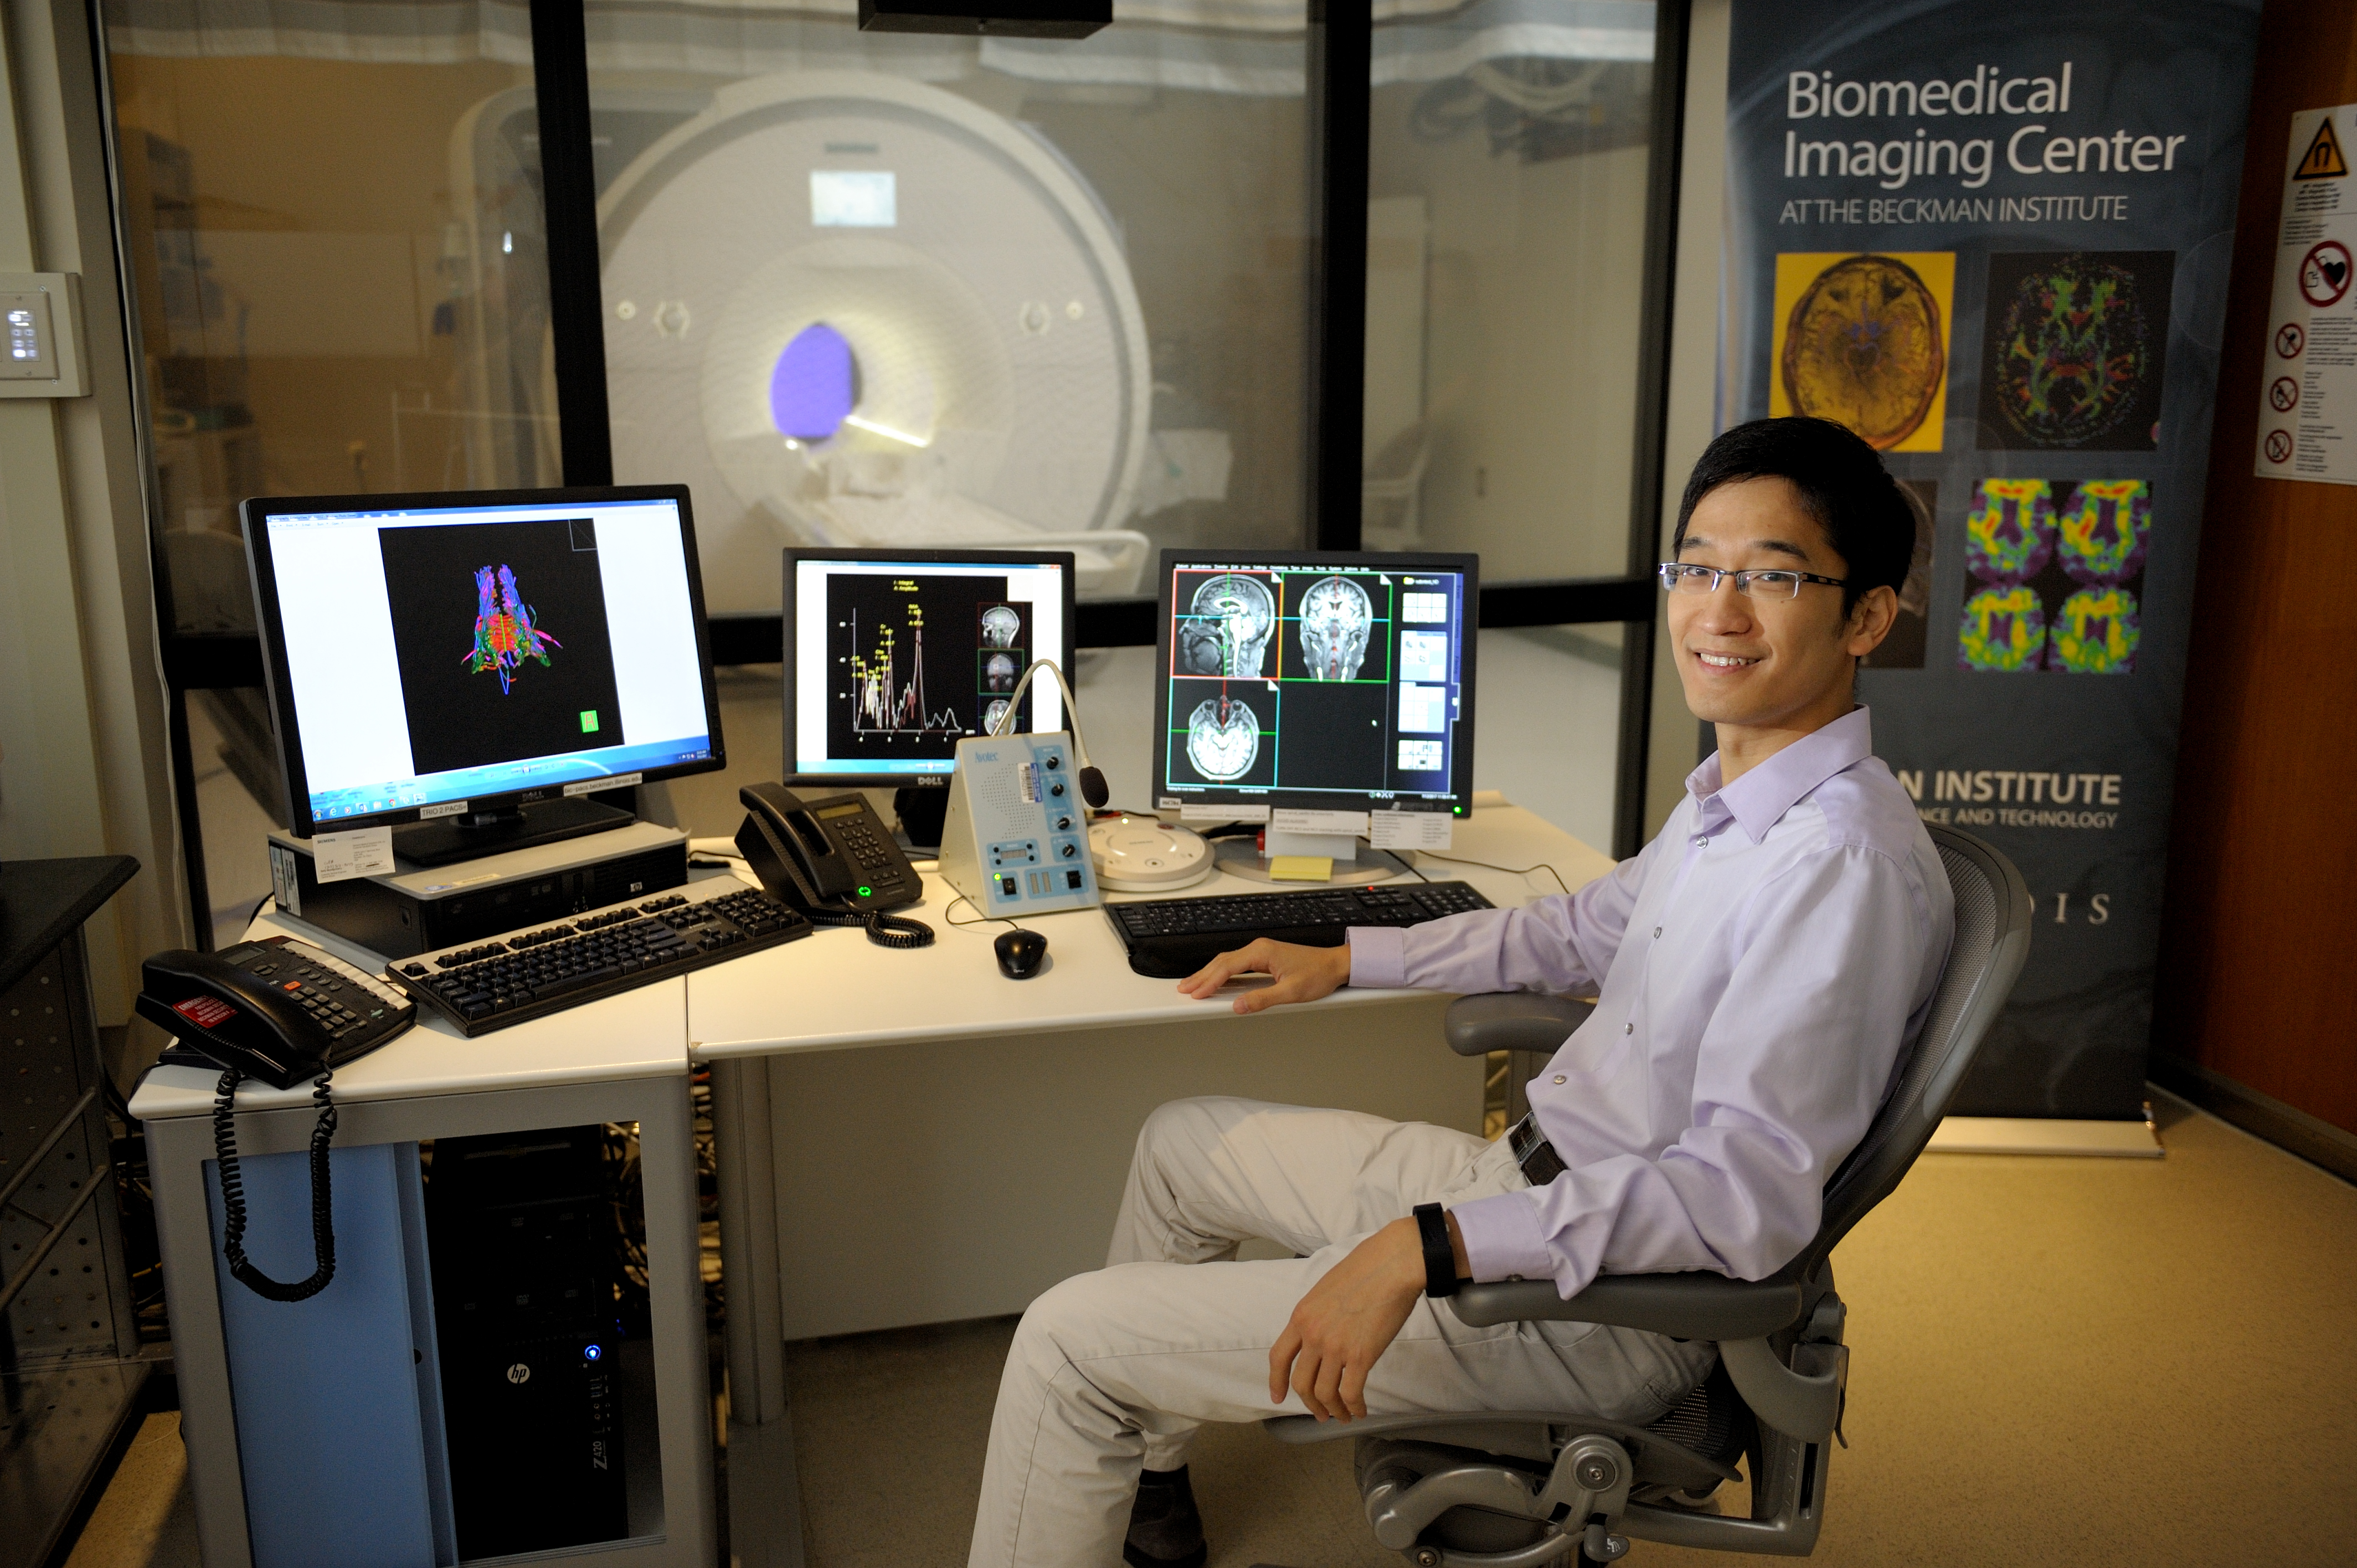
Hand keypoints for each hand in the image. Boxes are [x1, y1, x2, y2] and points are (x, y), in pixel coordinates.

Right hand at [1175, 939, 1352, 1014]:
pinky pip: (1237, 966)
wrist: (1335, 964)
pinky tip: (1216, 982)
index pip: (1227, 967)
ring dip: (1210, 974)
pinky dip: (1223, 974)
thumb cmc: (1318, 974)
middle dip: (1202, 976)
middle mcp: (1259, 949)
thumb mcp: (1291, 992)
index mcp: (1262, 952)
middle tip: (1185, 989)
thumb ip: (1262, 999)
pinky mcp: (1264, 959)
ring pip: (1227, 962)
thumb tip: (1238, 1006)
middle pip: (1222, 962)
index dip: (1209, 982)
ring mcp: (1261, 953)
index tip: (1196, 993)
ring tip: (1194, 986)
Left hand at [1268, 1218, 1425, 1420]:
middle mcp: (1313, 1334)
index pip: (1279, 1356)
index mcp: (1302, 1315)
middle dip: (1309, 1403)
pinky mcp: (1360, 1356)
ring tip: (1342, 1416)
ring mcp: (1335, 1346)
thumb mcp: (1326, 1289)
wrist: (1392, 1264)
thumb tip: (1322, 1333)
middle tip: (1320, 1413)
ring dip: (1333, 1410)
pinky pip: (1350, 1393)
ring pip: (1325, 1393)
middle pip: (1300, 1382)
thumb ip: (1317, 1314)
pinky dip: (1354, 1407)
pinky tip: (1360, 1410)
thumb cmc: (1366, 1269)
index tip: (1277, 1396)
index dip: (1276, 1381)